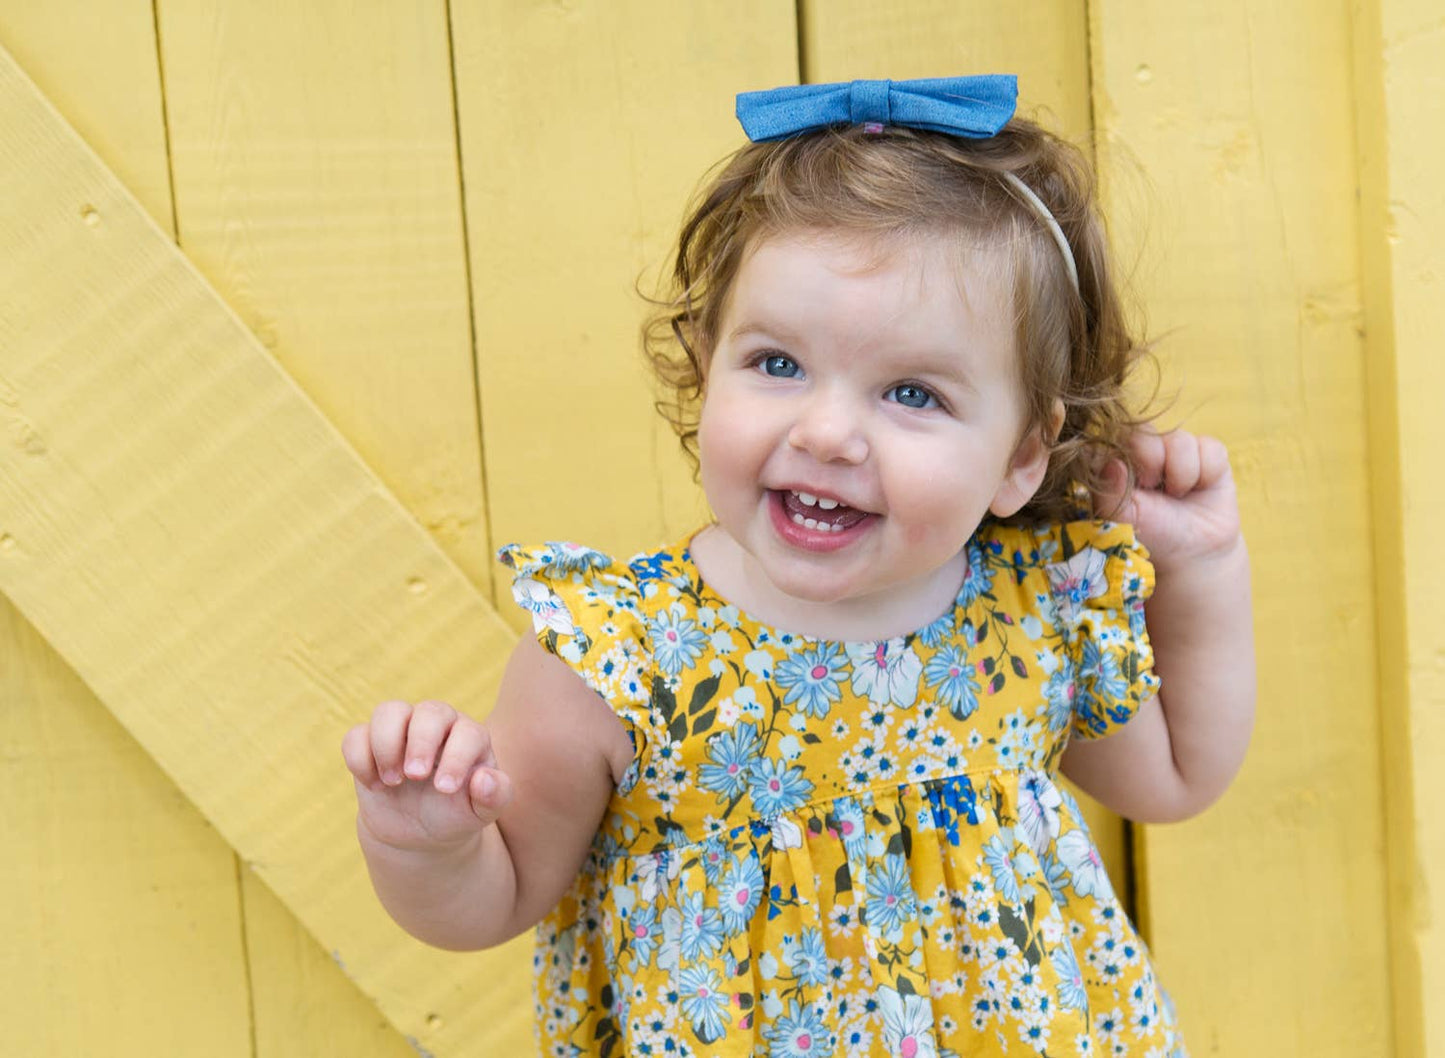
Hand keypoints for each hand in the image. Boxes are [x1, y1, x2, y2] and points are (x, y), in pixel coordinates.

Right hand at [341, 700, 513, 852]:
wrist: (421, 832)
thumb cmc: (457, 814)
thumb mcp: (481, 812)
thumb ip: (495, 796)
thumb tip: (484, 779)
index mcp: (469, 737)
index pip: (467, 732)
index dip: (456, 757)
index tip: (445, 789)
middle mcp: (437, 725)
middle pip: (429, 711)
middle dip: (420, 743)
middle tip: (414, 777)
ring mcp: (401, 730)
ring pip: (388, 711)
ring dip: (386, 745)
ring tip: (392, 781)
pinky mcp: (369, 744)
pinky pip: (356, 736)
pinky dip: (360, 761)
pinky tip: (375, 786)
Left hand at [1096, 427, 1241, 568]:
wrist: (1194, 552)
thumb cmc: (1149, 535)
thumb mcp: (1122, 520)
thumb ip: (1109, 492)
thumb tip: (1112, 463)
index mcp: (1113, 459)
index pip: (1109, 437)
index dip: (1121, 456)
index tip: (1128, 483)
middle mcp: (1142, 447)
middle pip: (1143, 430)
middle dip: (1151, 462)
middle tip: (1152, 488)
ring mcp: (1174, 446)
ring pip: (1179, 440)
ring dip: (1181, 475)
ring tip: (1176, 495)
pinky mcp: (1207, 451)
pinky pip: (1210, 448)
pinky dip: (1207, 474)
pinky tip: (1199, 489)